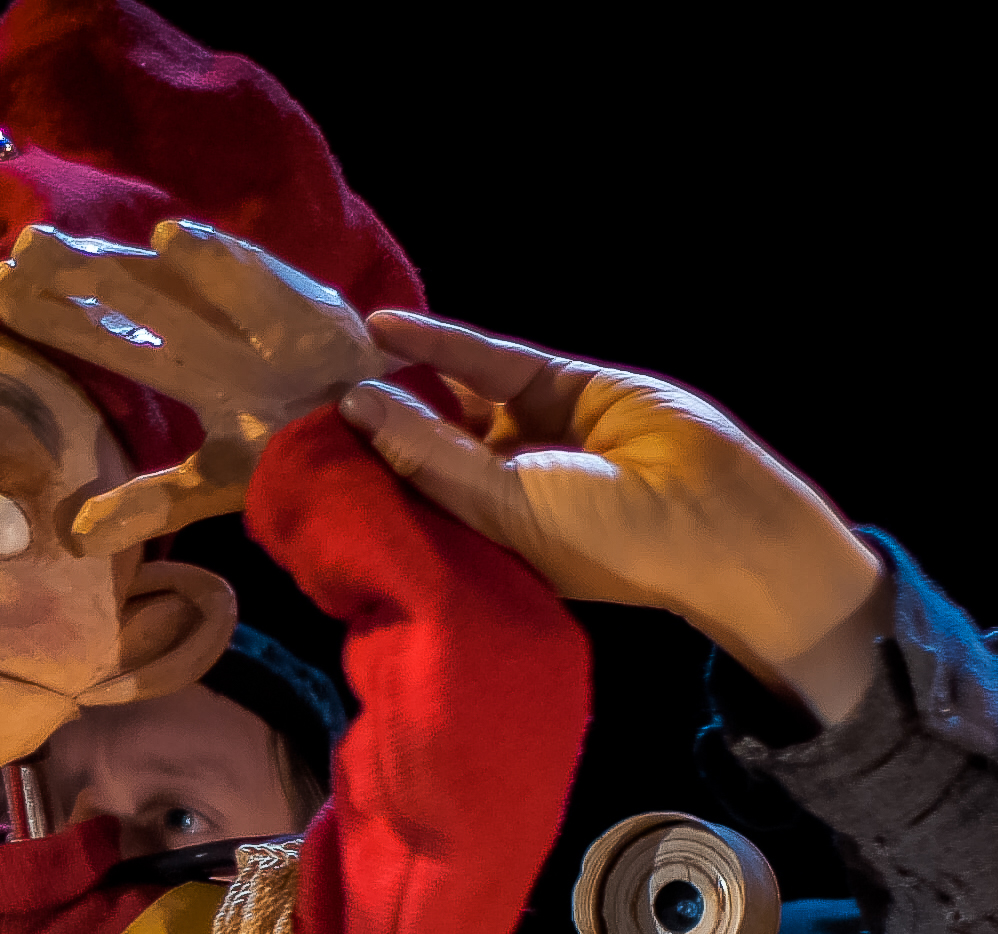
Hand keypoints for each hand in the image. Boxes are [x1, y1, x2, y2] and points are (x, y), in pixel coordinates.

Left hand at [0, 219, 385, 553]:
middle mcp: (220, 334)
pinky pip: (263, 288)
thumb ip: (152, 501)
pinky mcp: (317, 318)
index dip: (60, 314)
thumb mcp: (220, 483)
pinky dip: (220, 263)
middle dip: (80, 276)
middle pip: (138, 300)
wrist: (406, 447)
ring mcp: (264, 322)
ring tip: (65, 244)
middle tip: (18, 250)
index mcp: (194, 366)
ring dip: (125, 265)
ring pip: (183, 288)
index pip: (115, 336)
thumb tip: (74, 534)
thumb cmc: (309, 448)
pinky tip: (172, 238)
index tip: (0, 289)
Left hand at [338, 312, 890, 718]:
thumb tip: (356, 404)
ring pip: (446, 393)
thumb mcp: (502, 505)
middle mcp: (495, 485)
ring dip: (393, 372)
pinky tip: (383, 329)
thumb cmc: (601, 540)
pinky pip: (485, 360)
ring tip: (325, 351)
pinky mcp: (555, 383)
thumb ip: (428, 453)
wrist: (711, 514)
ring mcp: (526, 431)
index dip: (352, 470)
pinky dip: (437, 343)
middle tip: (289, 389)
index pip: (399, 497)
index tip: (286, 447)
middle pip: (416, 440)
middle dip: (364, 416)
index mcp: (476, 537)